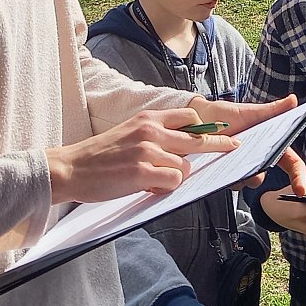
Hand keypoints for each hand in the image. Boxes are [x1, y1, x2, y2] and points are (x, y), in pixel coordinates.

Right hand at [47, 107, 233, 204]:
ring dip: (176, 176)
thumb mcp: (129, 133)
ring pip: (184, 166)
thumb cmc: (99, 156)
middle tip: (234, 147)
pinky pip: (173, 181)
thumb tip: (182, 149)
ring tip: (152, 180)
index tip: (223, 132)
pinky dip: (167, 188)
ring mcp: (147, 152)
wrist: (70, 168)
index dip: (207, 127)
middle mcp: (150, 131)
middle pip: (197, 139)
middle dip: (218, 145)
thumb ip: (154, 135)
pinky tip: (150, 188)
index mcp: (147, 118)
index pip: (188, 117)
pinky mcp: (142, 173)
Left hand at [190, 94, 305, 194]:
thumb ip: (273, 110)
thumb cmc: (226, 115)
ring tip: (228, 157)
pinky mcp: (224, 174)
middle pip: (264, 177)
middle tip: (248, 162)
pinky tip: (218, 163)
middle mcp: (257, 160)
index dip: (298, 177)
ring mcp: (240, 168)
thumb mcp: (251, 112)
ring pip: (245, 182)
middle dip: (257, 174)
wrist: (199, 119)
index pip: (291, 164)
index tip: (300, 188)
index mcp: (270, 146)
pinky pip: (228, 182)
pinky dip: (225, 176)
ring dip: (239, 174)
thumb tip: (293, 100)